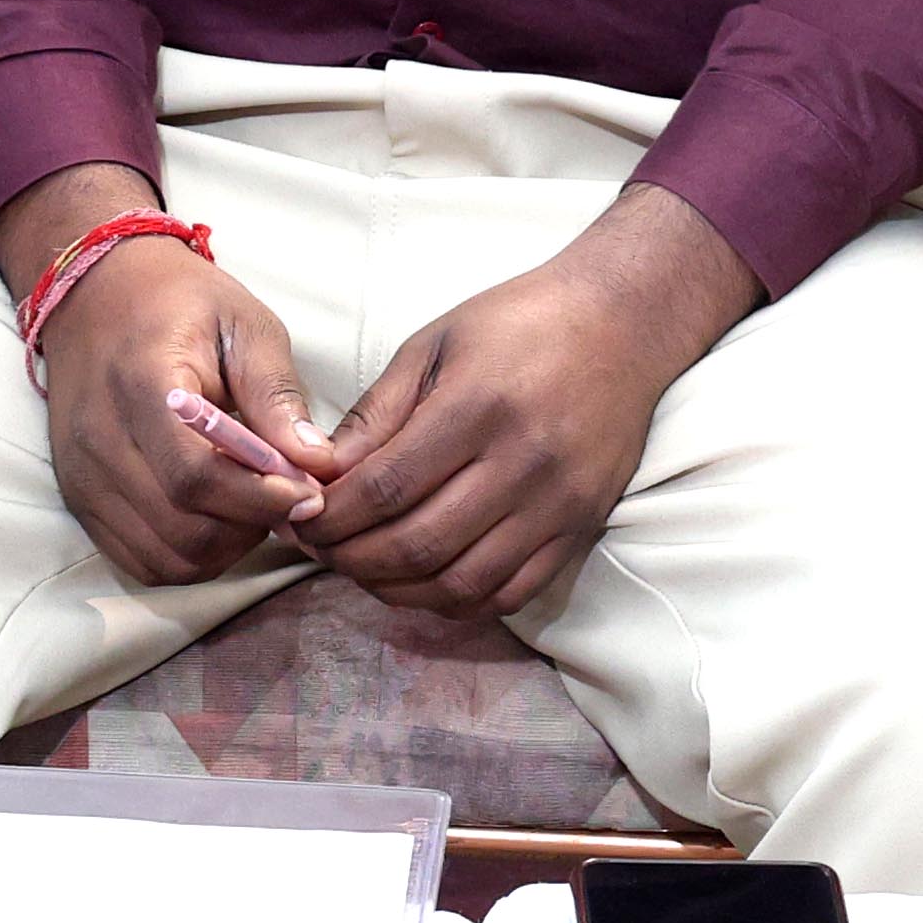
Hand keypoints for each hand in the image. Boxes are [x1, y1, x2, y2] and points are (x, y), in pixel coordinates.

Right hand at [0, 161, 329, 588]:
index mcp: (141, 386)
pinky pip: (139, 560)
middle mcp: (99, 442)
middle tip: (287, 497)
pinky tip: (214, 516)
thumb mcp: (245, 324)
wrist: (95, 295)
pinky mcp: (79, 499)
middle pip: (183, 528)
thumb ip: (276, 393)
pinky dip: (187, 555)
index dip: (260, 499)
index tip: (309, 494)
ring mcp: (82, 478)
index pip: (196, 476)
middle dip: (250, 526)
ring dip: (222, 547)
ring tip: (251, 504)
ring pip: (165, 558)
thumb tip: (317, 463)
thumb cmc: (180, 303)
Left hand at [284, 185, 753, 621]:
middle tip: (321, 548)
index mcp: (480, 406)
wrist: (622, 323)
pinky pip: (510, 593)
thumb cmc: (519, 321)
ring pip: (460, 582)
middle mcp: (524, 463)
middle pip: (418, 545)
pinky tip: (422, 582)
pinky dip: (455, 601)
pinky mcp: (582, 527)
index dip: (333, 517)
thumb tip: (320, 474)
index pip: (387, 489)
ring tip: (364, 568)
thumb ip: (378, 412)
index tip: (301, 517)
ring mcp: (558, 503)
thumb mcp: (435, 343)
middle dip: (351, 559)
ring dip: (396, 590)